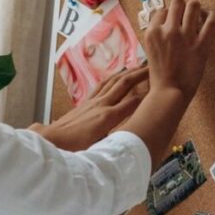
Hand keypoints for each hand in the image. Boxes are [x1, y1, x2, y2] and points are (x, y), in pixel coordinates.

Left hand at [30, 66, 148, 150]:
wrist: (52, 140)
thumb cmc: (75, 148)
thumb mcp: (100, 149)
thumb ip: (117, 145)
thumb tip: (133, 146)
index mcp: (108, 118)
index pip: (133, 102)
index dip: (148, 95)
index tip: (161, 88)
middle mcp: (102, 105)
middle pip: (124, 84)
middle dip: (140, 74)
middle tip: (153, 66)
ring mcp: (93, 101)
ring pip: (113, 81)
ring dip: (127, 72)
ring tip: (139, 66)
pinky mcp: (86, 102)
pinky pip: (102, 85)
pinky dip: (113, 77)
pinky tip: (117, 75)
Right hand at [142, 0, 214, 96]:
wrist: (170, 92)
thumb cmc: (159, 75)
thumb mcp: (150, 51)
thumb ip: (157, 36)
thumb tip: (165, 24)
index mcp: (152, 32)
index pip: (161, 11)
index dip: (168, 14)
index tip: (172, 20)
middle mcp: (168, 30)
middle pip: (177, 2)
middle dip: (181, 6)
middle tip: (185, 13)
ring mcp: (185, 36)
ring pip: (193, 6)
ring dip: (195, 8)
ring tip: (197, 13)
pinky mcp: (201, 44)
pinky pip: (210, 22)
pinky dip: (212, 16)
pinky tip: (210, 16)